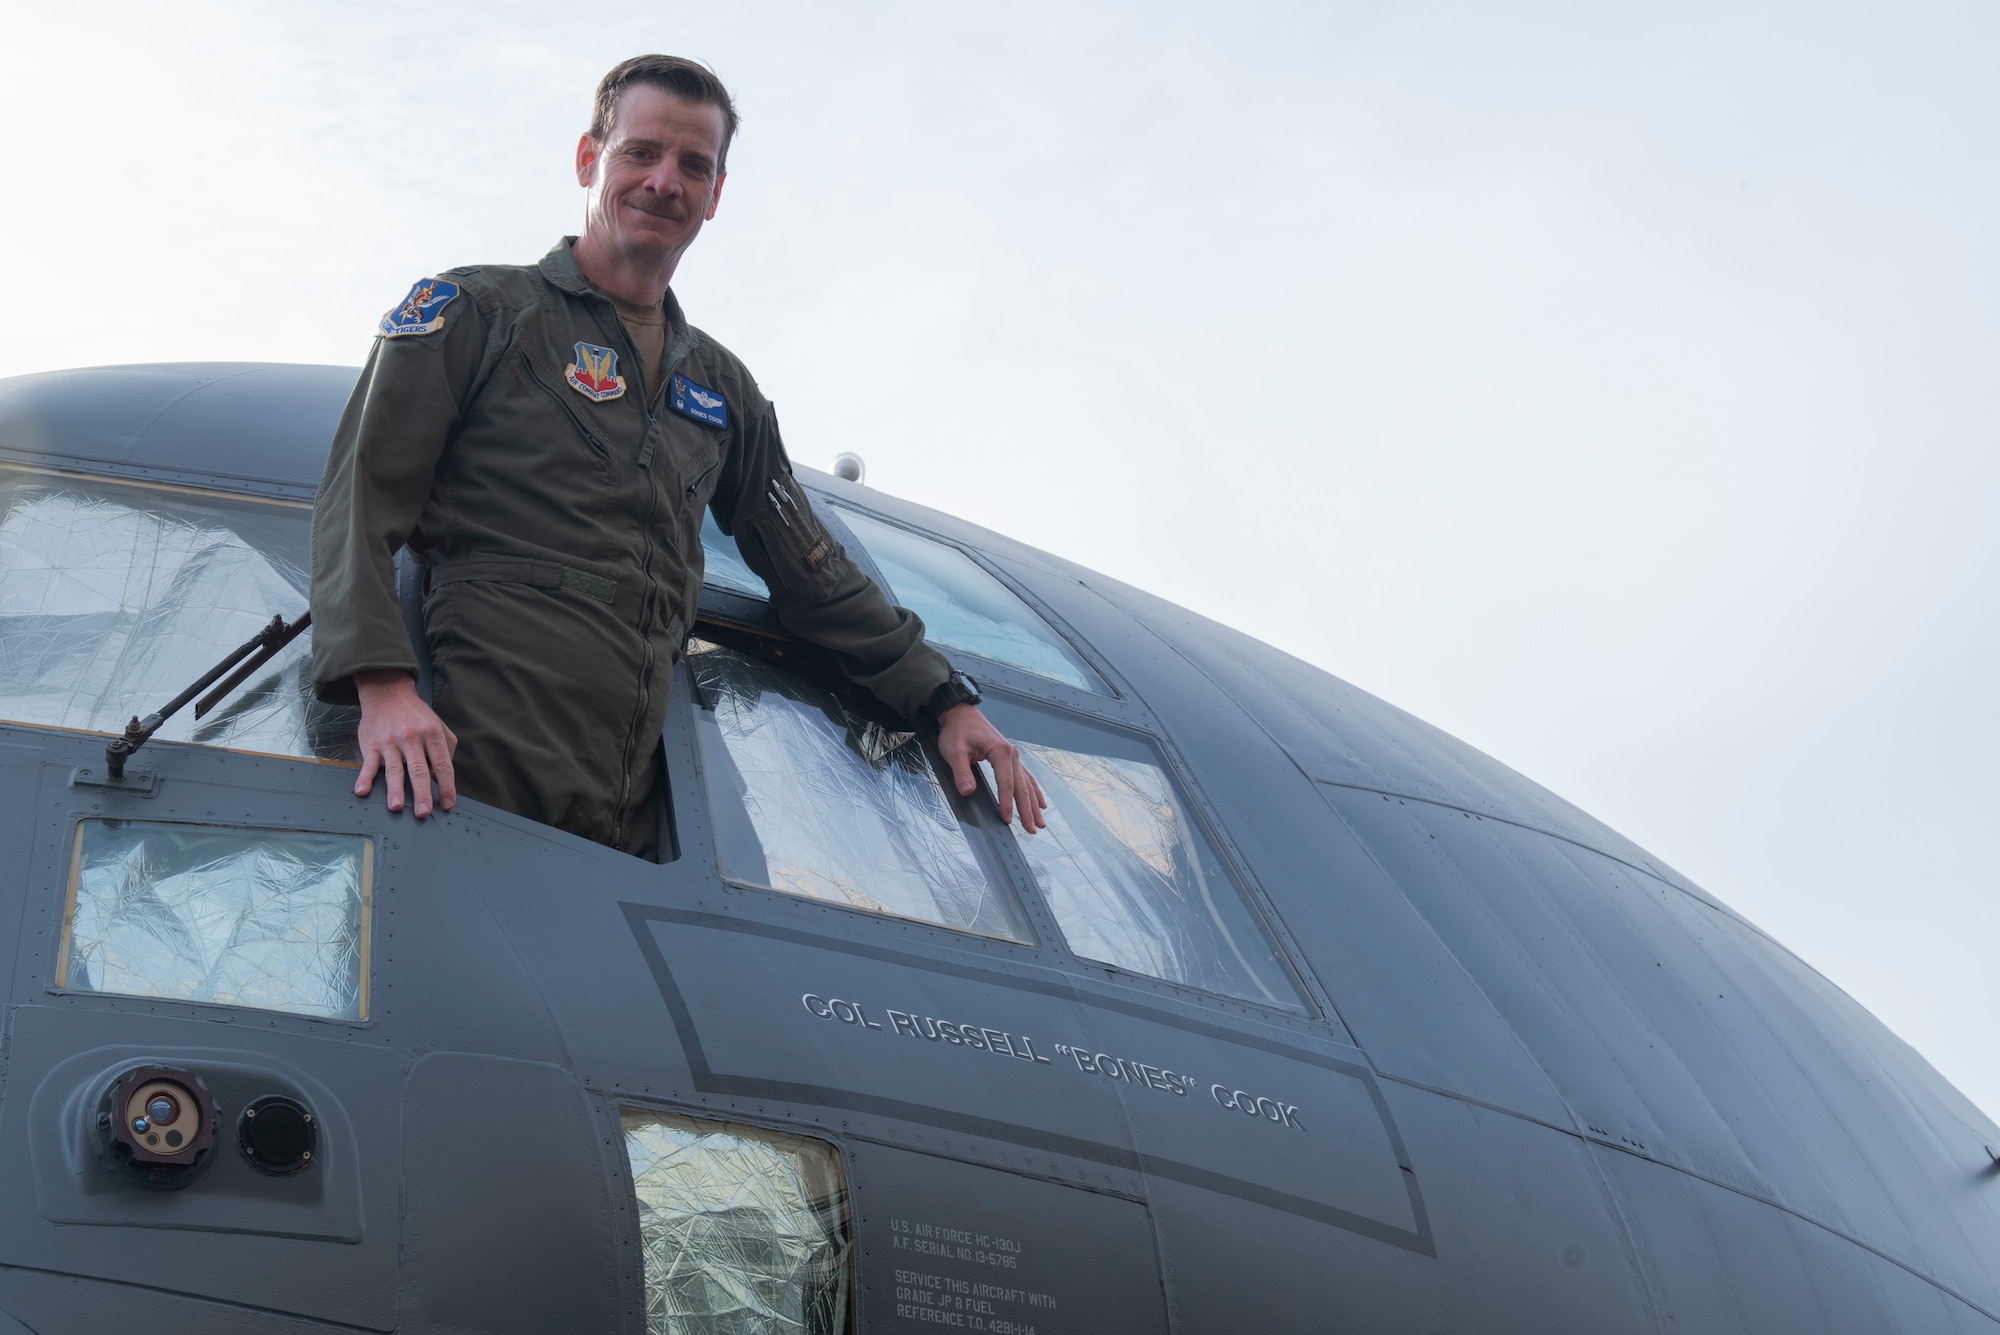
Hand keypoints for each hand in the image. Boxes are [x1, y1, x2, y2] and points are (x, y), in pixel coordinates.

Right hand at [353, 670, 457, 816]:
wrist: (387, 693)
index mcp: (432, 734)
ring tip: (397, 807)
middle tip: (424, 813)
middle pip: (418, 770)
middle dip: (422, 793)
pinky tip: (362, 791)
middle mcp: (411, 738)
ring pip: (393, 769)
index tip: (448, 804)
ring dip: (395, 790)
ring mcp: (390, 742)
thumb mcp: (438, 725)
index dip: (446, 786)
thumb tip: (440, 776)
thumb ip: (445, 749)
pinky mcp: (371, 744)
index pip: (442, 765)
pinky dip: (364, 778)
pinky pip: (367, 764)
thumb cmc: (416, 715)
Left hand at [937, 704, 1046, 832]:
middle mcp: (1012, 754)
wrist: (961, 714)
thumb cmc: (958, 731)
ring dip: (1034, 804)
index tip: (1006, 820)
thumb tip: (968, 792)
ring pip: (1027, 783)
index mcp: (1001, 752)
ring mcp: (1013, 756)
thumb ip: (961, 772)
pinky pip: (1026, 777)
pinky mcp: (1010, 758)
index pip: (1006, 783)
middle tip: (1032, 829)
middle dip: (1027, 810)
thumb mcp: (954, 751)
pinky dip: (1034, 791)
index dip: (1006, 803)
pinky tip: (1040, 803)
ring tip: (1040, 822)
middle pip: (1022, 786)